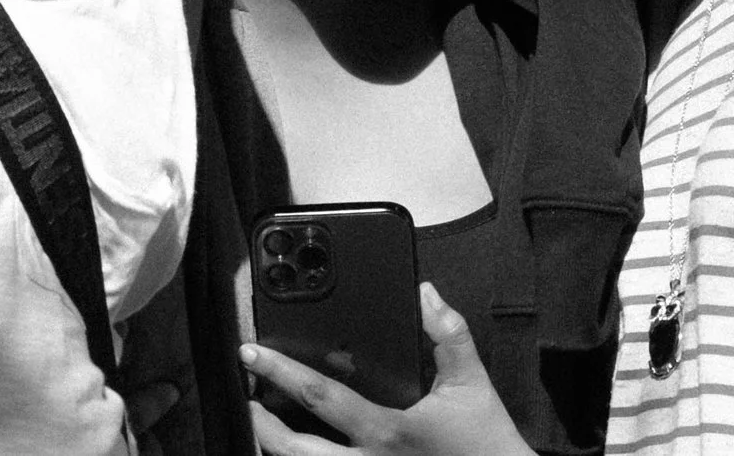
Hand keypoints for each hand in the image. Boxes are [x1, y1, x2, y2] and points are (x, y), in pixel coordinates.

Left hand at [238, 283, 535, 455]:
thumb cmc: (486, 442)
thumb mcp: (471, 381)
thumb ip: (448, 333)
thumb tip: (425, 292)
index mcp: (386, 429)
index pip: (320, 397)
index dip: (280, 372)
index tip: (251, 354)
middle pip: (294, 452)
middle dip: (261, 426)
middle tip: (246, 401)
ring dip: (279, 451)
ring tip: (266, 428)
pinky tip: (304, 451)